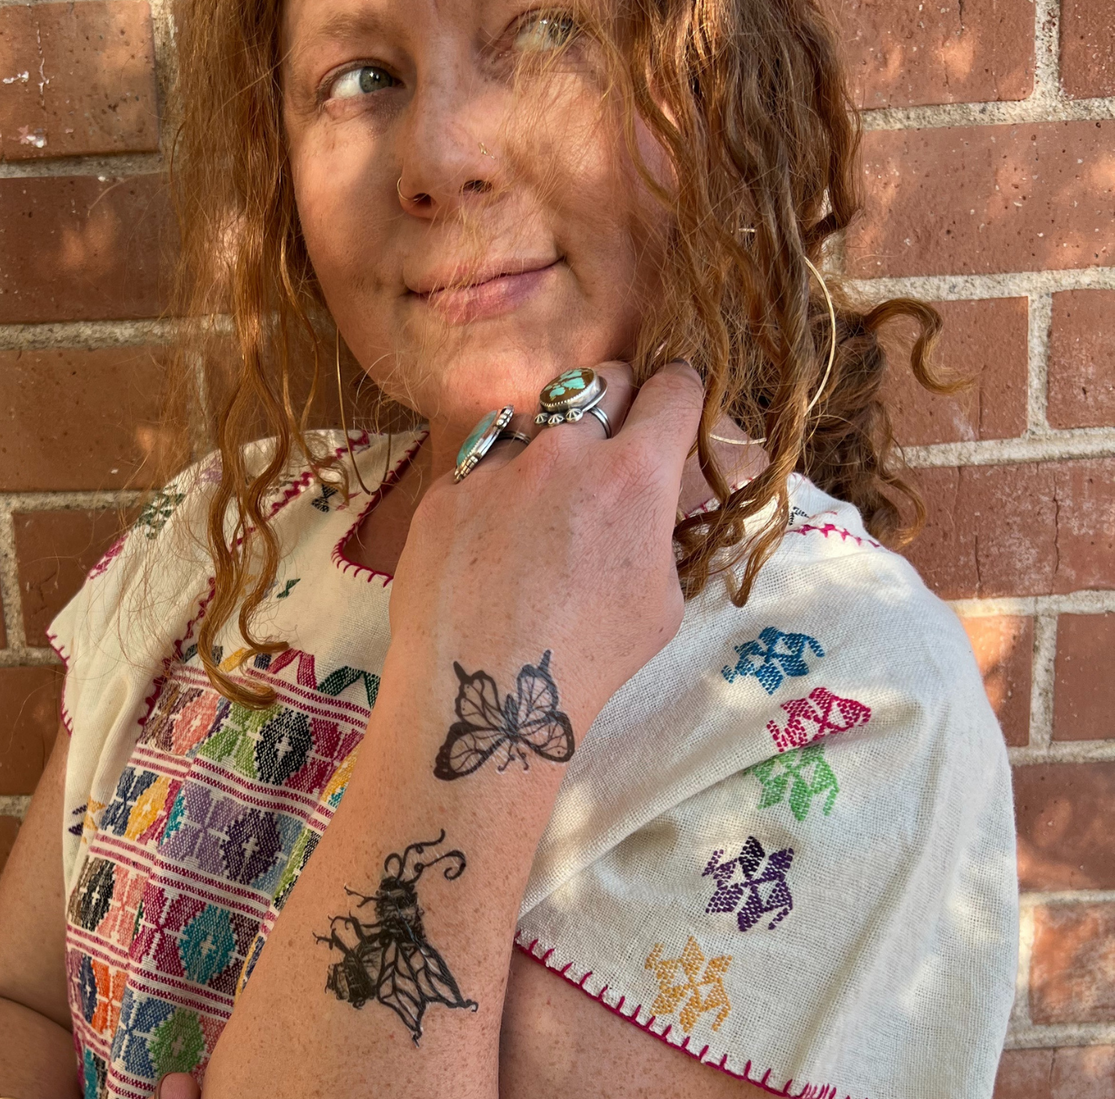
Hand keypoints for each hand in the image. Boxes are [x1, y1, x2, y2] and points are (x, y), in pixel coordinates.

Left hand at [388, 361, 703, 731]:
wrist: (489, 693)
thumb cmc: (588, 659)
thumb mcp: (660, 600)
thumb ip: (658, 531)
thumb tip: (651, 504)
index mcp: (634, 475)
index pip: (673, 389)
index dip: (679, 393)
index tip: (673, 406)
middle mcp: (564, 453)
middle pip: (601, 380)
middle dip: (616, 400)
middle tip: (611, 443)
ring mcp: (495, 466)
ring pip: (531, 421)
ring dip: (544, 448)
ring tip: (537, 505)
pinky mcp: (443, 491)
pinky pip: (475, 467)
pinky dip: (490, 490)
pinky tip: (488, 541)